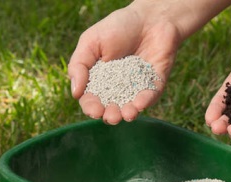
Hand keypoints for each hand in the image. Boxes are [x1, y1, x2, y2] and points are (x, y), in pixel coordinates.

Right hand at [68, 3, 180, 123]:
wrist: (149, 17)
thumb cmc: (118, 27)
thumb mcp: (91, 42)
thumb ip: (79, 65)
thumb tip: (75, 93)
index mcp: (99, 80)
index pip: (92, 99)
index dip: (91, 107)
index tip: (94, 109)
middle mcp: (118, 88)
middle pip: (111, 108)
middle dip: (110, 115)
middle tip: (111, 116)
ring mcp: (137, 88)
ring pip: (131, 108)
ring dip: (127, 114)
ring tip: (125, 115)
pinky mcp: (155, 84)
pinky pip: (150, 96)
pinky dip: (145, 101)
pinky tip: (139, 104)